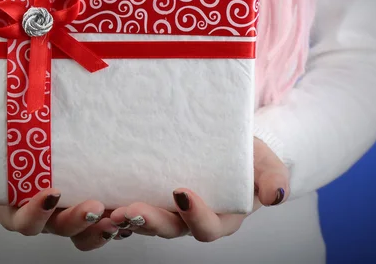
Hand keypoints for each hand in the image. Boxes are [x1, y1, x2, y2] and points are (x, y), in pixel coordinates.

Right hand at [0, 138, 120, 250]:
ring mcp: (67, 211)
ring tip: (119, 217)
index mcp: (16, 210)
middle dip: (78, 221)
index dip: (37, 212)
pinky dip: (116, 216)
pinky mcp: (87, 200)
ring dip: (103, 227)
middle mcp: (44, 217)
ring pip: (86, 230)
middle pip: (62, 228)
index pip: (26, 221)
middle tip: (94, 207)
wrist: (16, 143)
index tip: (51, 193)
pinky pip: (103, 217)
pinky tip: (131, 208)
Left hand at [108, 138, 289, 241]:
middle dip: (149, 221)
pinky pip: (132, 209)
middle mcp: (191, 220)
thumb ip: (274, 177)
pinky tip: (99, 199)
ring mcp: (168, 210)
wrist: (227, 146)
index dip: (195, 215)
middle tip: (129, 209)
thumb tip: (276, 196)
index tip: (181, 192)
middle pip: (169, 229)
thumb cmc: (247, 157)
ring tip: (108, 209)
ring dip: (127, 217)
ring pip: (146, 223)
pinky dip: (116, 206)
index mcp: (221, 218)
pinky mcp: (151, 196)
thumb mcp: (266, 161)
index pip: (207, 228)